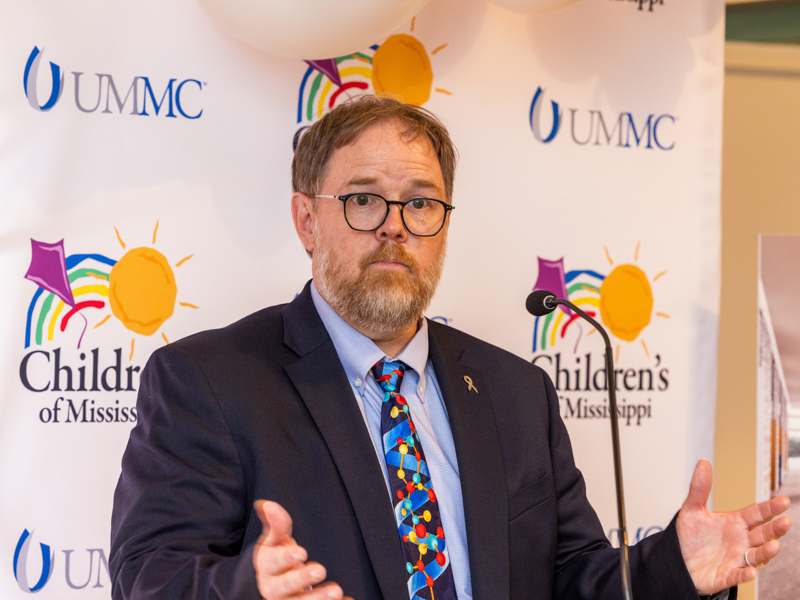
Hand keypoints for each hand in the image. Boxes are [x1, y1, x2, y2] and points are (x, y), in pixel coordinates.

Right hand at [252, 500, 352, 599]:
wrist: (271, 585)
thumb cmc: (276, 557)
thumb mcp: (274, 540)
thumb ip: (275, 524)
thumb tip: (265, 504)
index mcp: (266, 567)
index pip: (273, 562)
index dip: (286, 558)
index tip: (302, 552)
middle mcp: (273, 589)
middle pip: (284, 586)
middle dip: (302, 579)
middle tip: (320, 569)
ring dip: (318, 599)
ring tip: (336, 591)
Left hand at [676, 460, 791, 594]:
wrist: (679, 560)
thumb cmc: (691, 536)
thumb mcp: (692, 509)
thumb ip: (699, 488)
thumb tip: (703, 462)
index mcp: (735, 523)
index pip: (757, 514)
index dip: (770, 508)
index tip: (783, 501)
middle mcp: (741, 540)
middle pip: (762, 534)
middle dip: (775, 529)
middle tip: (786, 521)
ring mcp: (736, 559)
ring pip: (756, 556)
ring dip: (766, 552)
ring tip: (774, 545)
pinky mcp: (727, 575)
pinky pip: (738, 576)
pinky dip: (745, 574)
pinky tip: (750, 571)